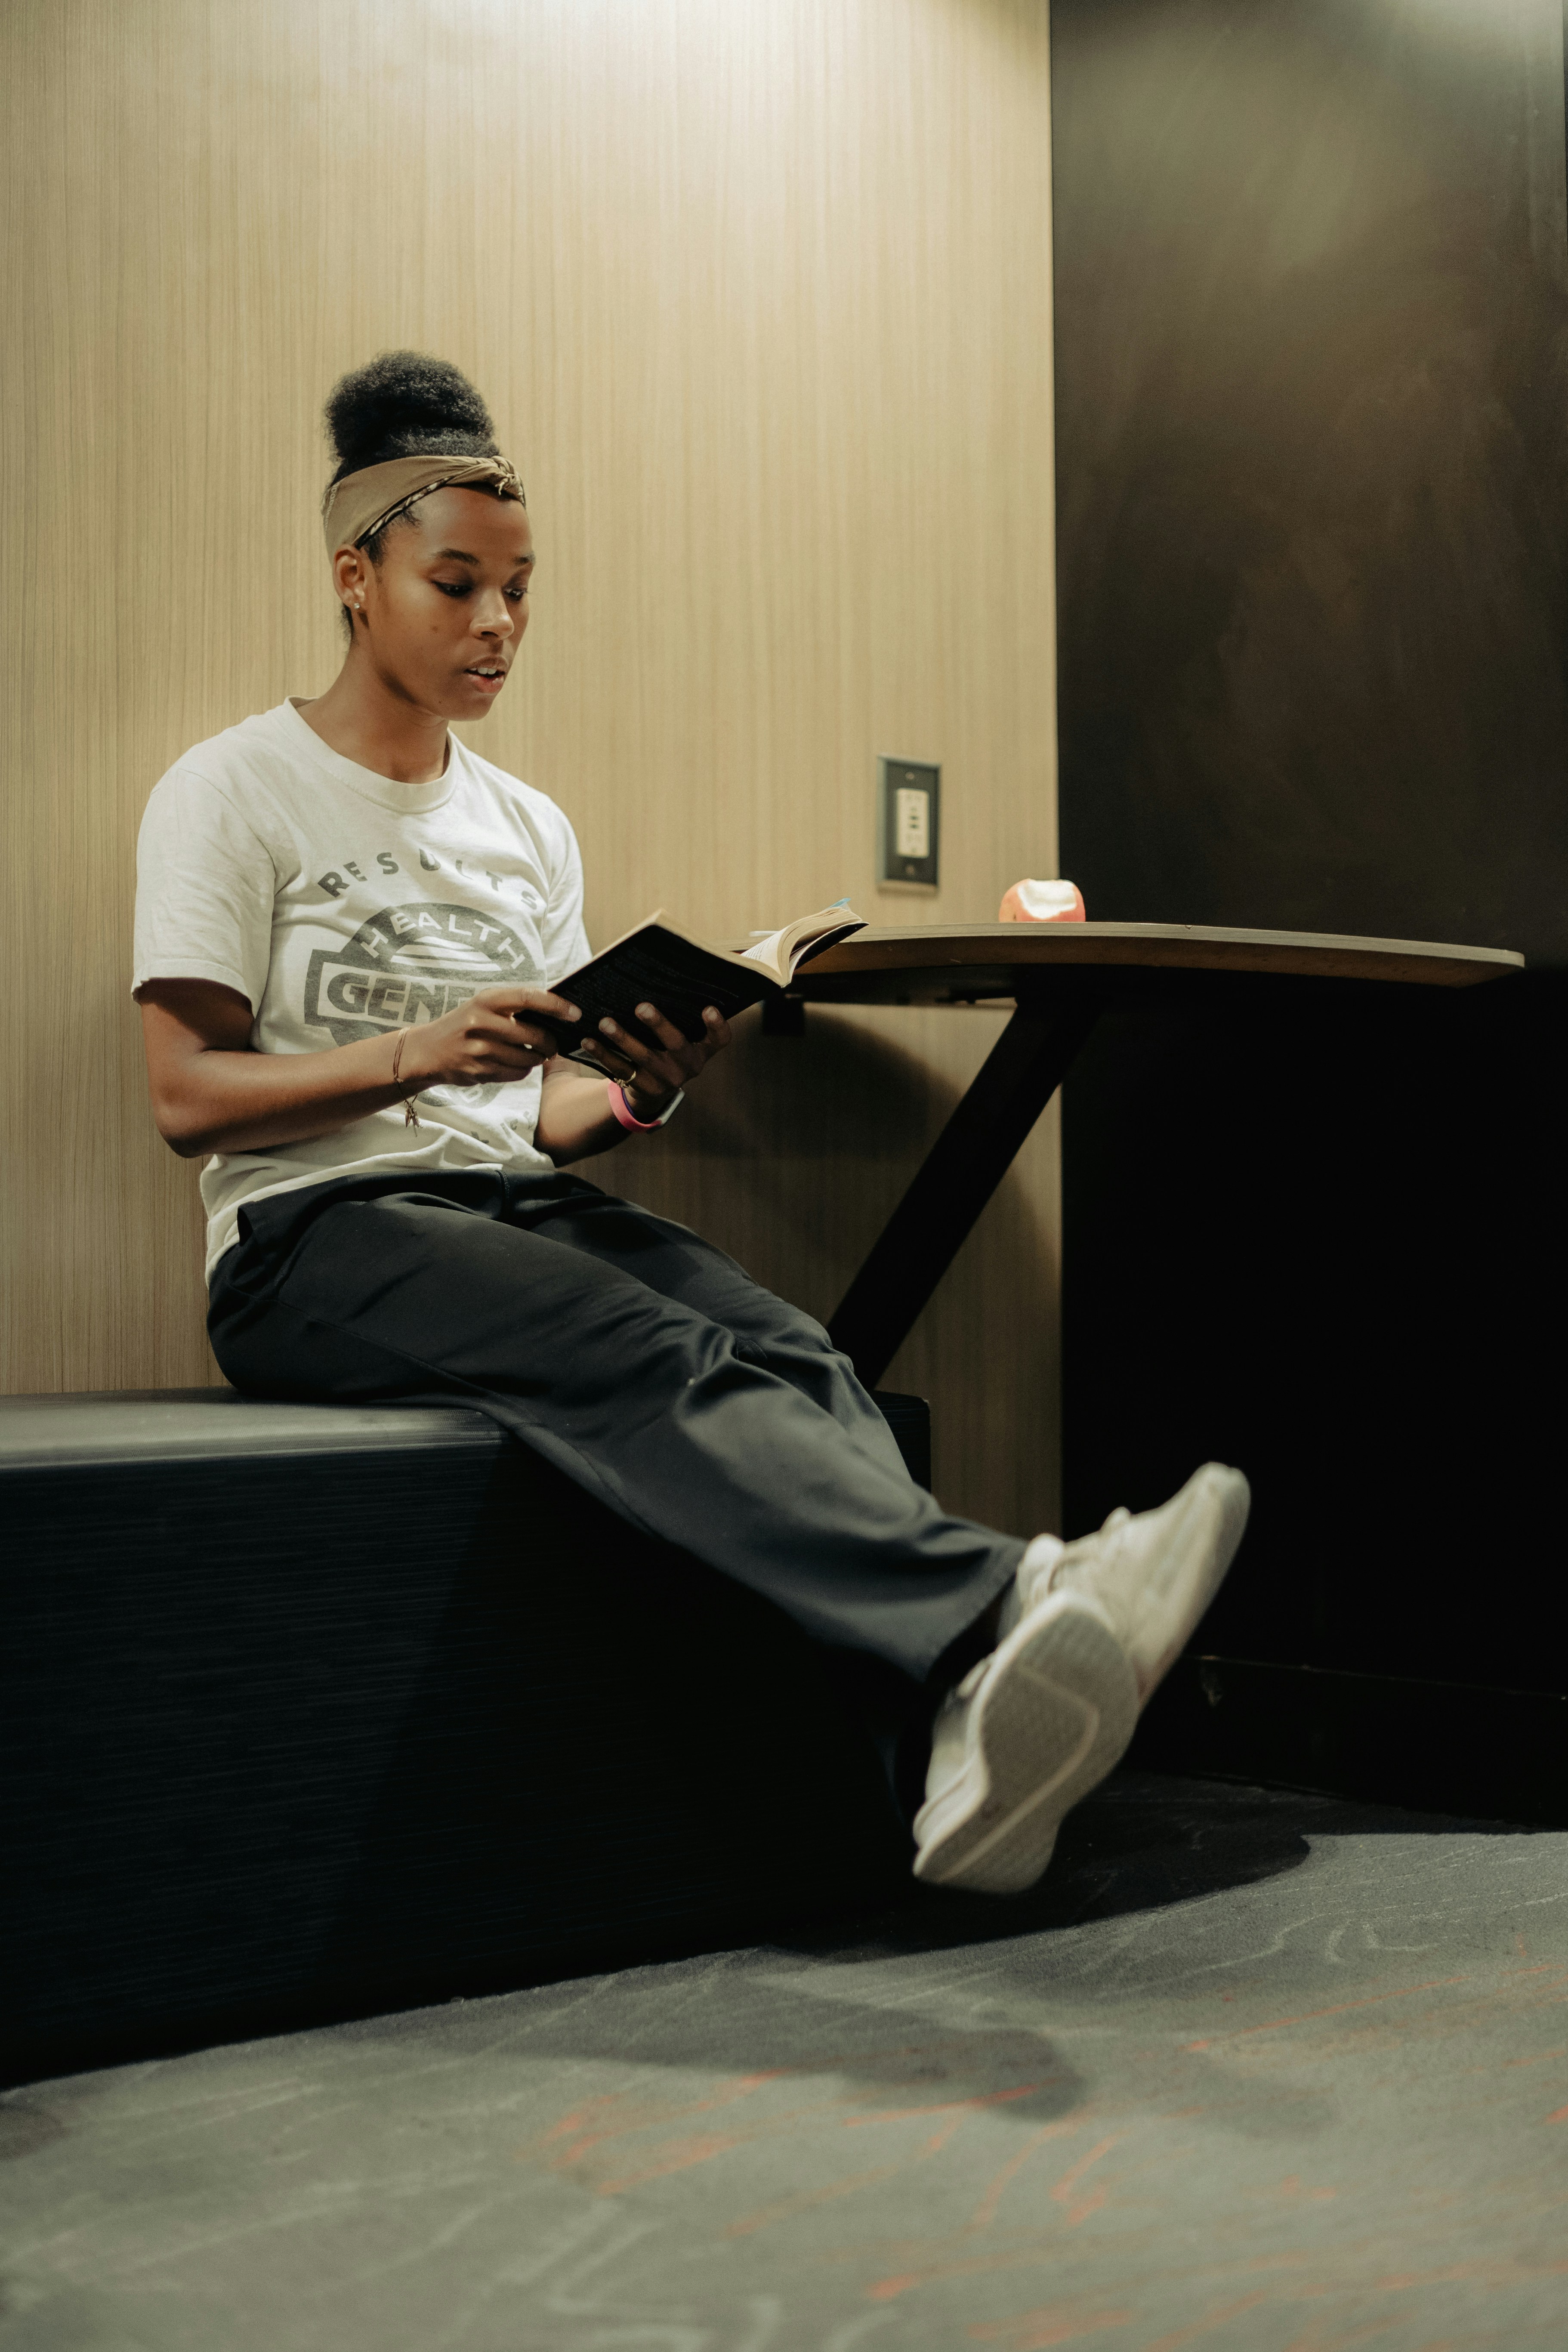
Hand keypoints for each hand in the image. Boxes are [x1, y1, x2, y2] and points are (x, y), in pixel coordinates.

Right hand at [398, 985, 580, 1087]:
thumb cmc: (464, 1024)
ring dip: (538, 1058)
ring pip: (528, 1057)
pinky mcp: (479, 1071)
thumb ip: (513, 1006)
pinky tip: (517, 1063)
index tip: (575, 1013)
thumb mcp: (483, 1005)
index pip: (529, 997)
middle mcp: (481, 1022)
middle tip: (555, 1044)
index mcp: (486, 1000)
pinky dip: (524, 1069)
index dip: (556, 1005)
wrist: (428, 1050)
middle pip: (533, 1034)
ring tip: (536, 1053)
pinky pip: (516, 1073)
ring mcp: (479, 1048)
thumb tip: (556, 1010)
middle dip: (551, 1041)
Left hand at [595, 1001, 731, 1112]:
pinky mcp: (643, 1087)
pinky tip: (588, 1040)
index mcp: (703, 1049)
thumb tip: (657, 976)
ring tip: (605, 1022)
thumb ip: (681, 1015)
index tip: (709, 1008)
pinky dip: (603, 1054)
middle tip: (641, 1007)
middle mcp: (688, 1066)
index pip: (720, 1039)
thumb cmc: (669, 1049)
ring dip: (623, 1038)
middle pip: (677, 1044)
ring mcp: (666, 1079)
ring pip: (644, 1056)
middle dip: (659, 1025)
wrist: (656, 1089)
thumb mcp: (684, 1036)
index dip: (717, 1025)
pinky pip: (621, 1069)